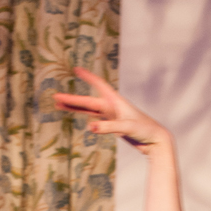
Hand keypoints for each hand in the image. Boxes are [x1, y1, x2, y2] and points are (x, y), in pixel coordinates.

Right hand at [54, 67, 169, 154]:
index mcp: (116, 102)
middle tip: (55, 97)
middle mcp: (112, 106)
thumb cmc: (145, 131)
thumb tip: (90, 126)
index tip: (76, 69)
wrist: (155, 141)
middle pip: (88, 101)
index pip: (99, 85)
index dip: (88, 77)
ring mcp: (112, 116)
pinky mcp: (113, 125)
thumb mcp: (126, 127)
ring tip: (59, 104)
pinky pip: (95, 118)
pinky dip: (84, 115)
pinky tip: (76, 113)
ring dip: (75, 108)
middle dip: (72, 100)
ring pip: (89, 110)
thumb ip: (108, 127)